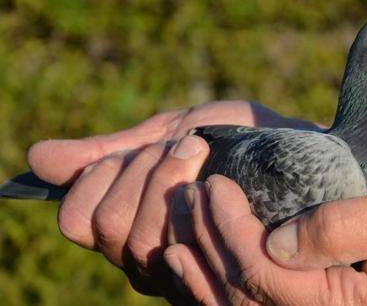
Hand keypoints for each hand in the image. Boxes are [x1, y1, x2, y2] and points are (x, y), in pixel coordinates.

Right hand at [26, 100, 313, 298]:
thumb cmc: (229, 141)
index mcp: (129, 223)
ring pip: (137, 236)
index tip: (138, 148)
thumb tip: (38, 158)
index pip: (77, 221)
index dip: (97, 180)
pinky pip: (177, 242)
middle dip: (143, 170)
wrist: (287, 145)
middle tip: (185, 145)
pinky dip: (185, 191)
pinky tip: (214, 175)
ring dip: (165, 176)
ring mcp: (182, 266)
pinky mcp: (215, 271)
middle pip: (109, 226)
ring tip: (201, 151)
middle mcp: (148, 255)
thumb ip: (108, 152)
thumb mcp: (164, 135)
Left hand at [164, 170, 366, 304]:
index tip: (210, 187)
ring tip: (180, 235)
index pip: (267, 279)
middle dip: (208, 251)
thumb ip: (344, 229)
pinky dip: (242, 280)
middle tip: (184, 203)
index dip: (228, 233)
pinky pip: (283, 302)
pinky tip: (223, 257)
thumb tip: (273, 240)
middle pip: (251, 300)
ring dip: (213, 270)